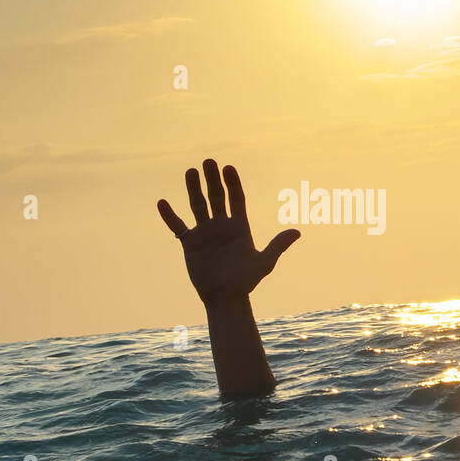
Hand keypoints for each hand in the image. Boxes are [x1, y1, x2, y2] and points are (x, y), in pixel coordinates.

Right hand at [157, 159, 299, 306]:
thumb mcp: (264, 263)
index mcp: (240, 226)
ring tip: (190, 171)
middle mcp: (222, 226)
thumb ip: (278, 246)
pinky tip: (162, 202)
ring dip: (193, 189)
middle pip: (216, 197)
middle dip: (212, 180)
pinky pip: (178, 226)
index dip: (232, 183)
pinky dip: (169, 215)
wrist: (225, 298)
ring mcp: (205, 233)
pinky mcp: (190, 244)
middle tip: (208, 161)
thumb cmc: (246, 282)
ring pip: (198, 206)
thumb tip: (297, 232)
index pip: (236, 199)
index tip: (228, 168)